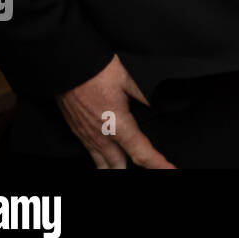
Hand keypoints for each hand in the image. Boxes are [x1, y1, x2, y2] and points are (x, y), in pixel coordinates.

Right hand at [55, 55, 175, 168]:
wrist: (68, 66)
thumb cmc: (97, 70)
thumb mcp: (129, 80)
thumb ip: (143, 96)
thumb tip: (155, 106)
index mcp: (118, 124)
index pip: (142, 153)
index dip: (158, 164)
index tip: (170, 169)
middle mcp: (102, 135)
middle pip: (120, 166)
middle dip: (136, 170)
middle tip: (150, 169)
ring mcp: (87, 135)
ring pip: (102, 165)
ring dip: (116, 169)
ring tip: (126, 170)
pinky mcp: (77, 131)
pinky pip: (90, 154)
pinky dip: (100, 163)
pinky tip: (105, 163)